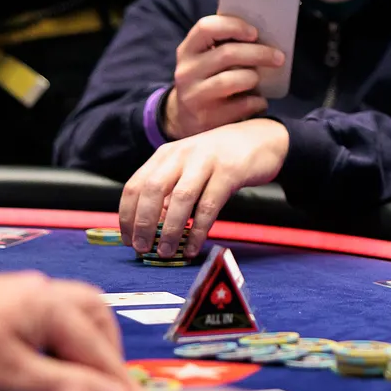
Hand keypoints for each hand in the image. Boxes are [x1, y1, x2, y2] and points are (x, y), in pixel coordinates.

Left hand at [0, 272, 135, 390]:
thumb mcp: (11, 384)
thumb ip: (68, 389)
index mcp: (51, 303)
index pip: (101, 353)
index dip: (117, 390)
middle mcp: (40, 291)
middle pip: (96, 323)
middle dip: (104, 359)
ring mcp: (15, 296)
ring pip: (68, 322)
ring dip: (76, 354)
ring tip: (70, 387)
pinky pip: (38, 327)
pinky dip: (46, 353)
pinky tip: (29, 379)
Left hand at [121, 118, 289, 258]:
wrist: (263, 138)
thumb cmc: (222, 158)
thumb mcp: (190, 168)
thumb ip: (170, 192)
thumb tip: (150, 229)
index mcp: (166, 155)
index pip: (135, 185)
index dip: (127, 216)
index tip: (128, 240)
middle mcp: (182, 154)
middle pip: (152, 190)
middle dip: (143, 224)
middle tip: (142, 249)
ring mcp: (206, 160)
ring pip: (180, 198)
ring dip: (170, 230)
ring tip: (167, 252)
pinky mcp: (230, 171)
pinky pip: (209, 206)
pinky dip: (198, 230)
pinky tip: (194, 247)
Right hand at [166, 15, 284, 139]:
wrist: (186, 119)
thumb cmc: (207, 81)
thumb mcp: (205, 60)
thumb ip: (224, 45)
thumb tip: (264, 36)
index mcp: (188, 51)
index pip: (206, 27)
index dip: (234, 26)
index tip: (255, 33)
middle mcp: (187, 72)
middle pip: (227, 54)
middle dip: (259, 53)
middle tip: (279, 57)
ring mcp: (195, 96)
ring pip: (233, 79)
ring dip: (253, 78)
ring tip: (259, 81)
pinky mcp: (207, 119)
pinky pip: (243, 105)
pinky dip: (257, 101)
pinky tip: (259, 101)